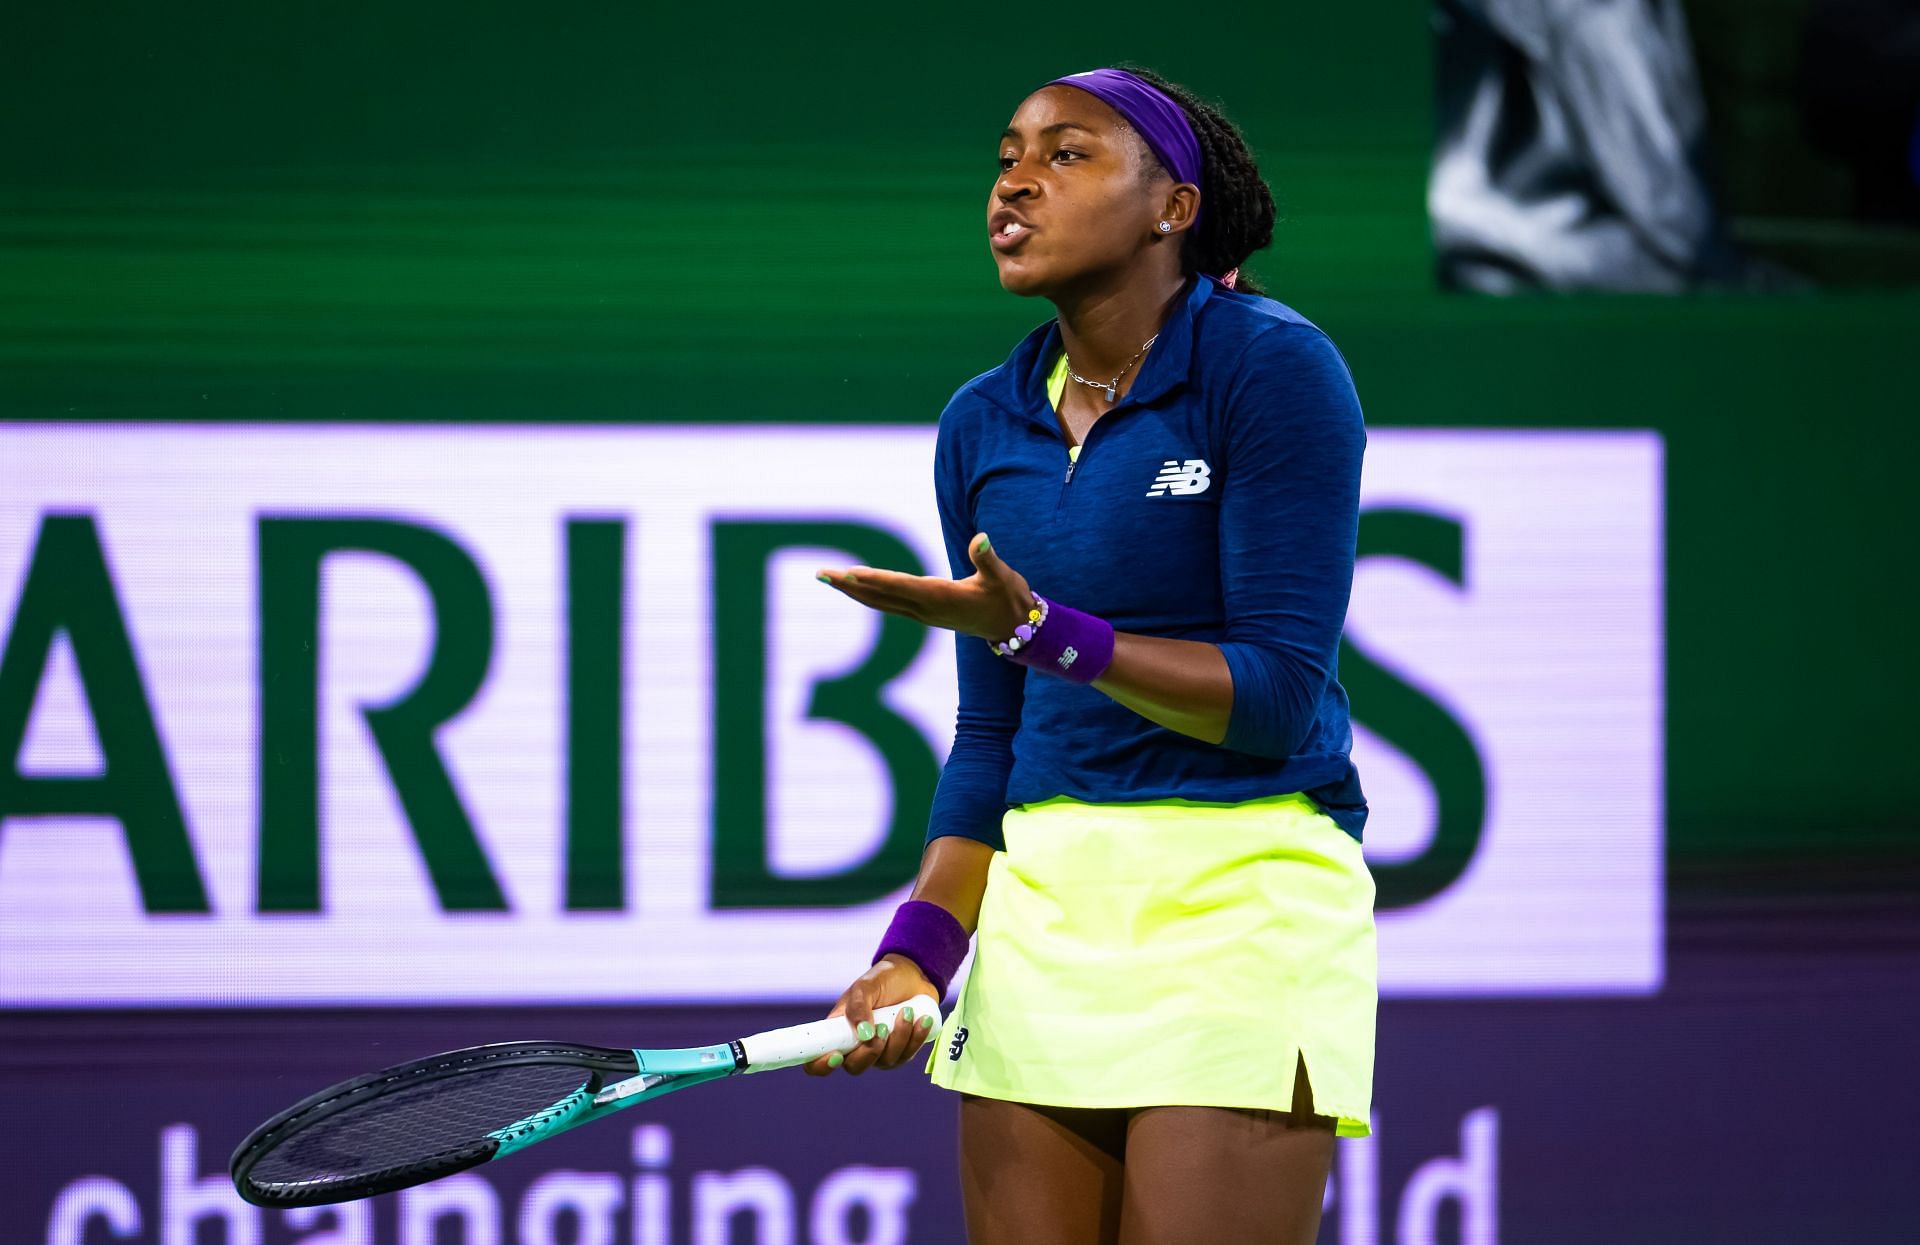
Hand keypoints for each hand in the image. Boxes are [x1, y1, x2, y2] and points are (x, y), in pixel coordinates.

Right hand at [802, 956, 941, 1077]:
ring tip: (907, 1011)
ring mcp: (880, 1052)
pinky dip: (915, 1038)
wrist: (914, 975)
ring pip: (885, 1062)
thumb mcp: (866, 986)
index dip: (821, 1066)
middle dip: (870, 1052)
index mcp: (838, 1031)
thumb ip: (858, 1006)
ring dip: (898, 1038)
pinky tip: (921, 1020)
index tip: (836, 1056)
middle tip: (882, 1027)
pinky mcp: (902, 1051)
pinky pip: (907, 1056)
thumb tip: (863, 1035)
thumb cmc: (883, 979)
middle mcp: (856, 1046)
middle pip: (855, 1067)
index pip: (818, 1060)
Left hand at [818, 532, 1031, 640]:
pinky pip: (888, 605)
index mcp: (941, 596)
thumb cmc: (1009, 599)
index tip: (849, 573)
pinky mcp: (924, 615)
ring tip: (827, 578)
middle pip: (880, 596)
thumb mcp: (1002, 576)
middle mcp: (926, 609)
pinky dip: (868, 596)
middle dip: (849, 585)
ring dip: (852, 591)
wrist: (1016, 629)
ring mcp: (923, 615)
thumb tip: (981, 538)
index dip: (875, 579)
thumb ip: (988, 557)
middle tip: (820, 574)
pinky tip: (855, 589)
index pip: (901, 586)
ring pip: (879, 602)